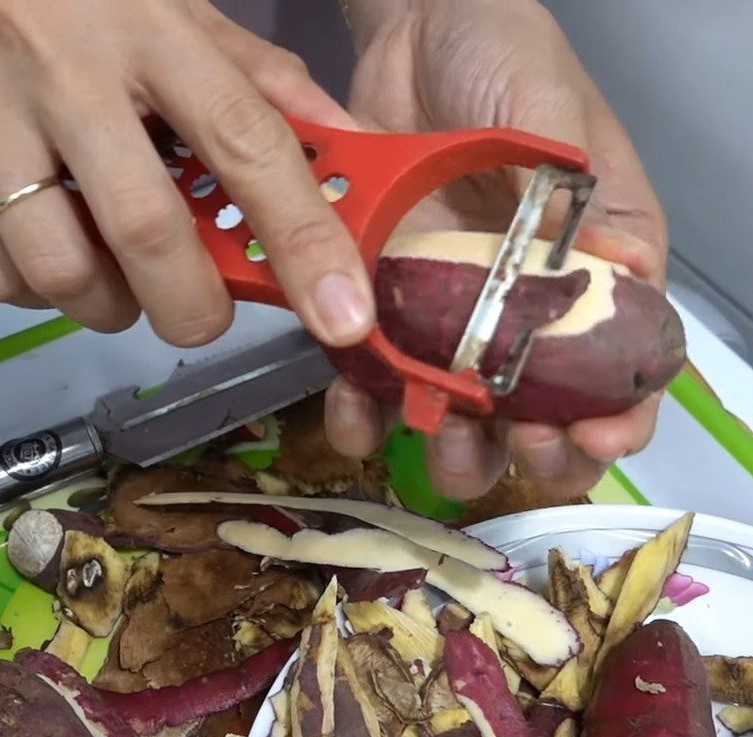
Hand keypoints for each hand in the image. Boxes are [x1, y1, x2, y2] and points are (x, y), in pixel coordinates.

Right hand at [0, 0, 374, 347]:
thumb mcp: (181, 12)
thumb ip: (264, 86)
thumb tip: (345, 155)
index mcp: (153, 31)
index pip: (249, 147)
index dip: (305, 243)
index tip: (343, 316)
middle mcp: (67, 72)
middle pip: (148, 233)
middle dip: (193, 308)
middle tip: (204, 312)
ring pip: (60, 270)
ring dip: (112, 305)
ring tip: (124, 279)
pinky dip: (42, 291)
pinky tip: (60, 253)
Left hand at [325, 0, 668, 499]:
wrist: (413, 33)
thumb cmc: (506, 61)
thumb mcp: (552, 120)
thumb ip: (570, 199)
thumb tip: (596, 277)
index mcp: (592, 267)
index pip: (623, 363)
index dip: (618, 413)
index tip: (597, 437)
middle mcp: (524, 308)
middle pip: (544, 411)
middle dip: (535, 451)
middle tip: (516, 448)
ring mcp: (450, 315)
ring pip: (461, 413)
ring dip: (454, 448)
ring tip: (440, 447)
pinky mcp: (384, 305)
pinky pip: (376, 376)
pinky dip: (367, 408)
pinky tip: (358, 414)